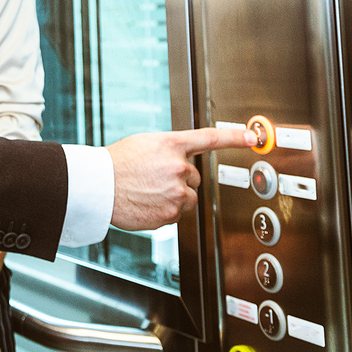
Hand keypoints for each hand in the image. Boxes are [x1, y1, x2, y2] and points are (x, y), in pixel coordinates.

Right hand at [107, 126, 255, 230]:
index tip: (252, 137)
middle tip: (153, 178)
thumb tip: (183, 164)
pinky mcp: (171, 213)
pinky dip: (164, 211)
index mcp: (172, 144)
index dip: (235, 138)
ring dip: (173, 197)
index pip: (210, 138)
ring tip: (148, 192)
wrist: (99, 186)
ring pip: (187, 198)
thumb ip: (170, 151)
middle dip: (178, 180)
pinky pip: (176, 214)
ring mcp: (176, 191)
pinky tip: (146, 203)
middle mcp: (178, 166)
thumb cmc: (117, 164)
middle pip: (194, 177)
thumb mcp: (145, 145)